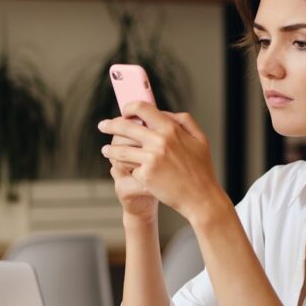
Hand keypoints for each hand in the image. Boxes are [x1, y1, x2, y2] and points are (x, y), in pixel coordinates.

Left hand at [99, 102, 223, 224]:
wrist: (201, 198)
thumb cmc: (202, 169)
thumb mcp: (200, 139)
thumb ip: (184, 121)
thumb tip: (164, 113)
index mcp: (171, 129)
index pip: (142, 108)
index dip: (129, 107)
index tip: (124, 110)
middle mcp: (159, 141)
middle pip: (124, 126)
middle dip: (110, 125)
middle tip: (102, 126)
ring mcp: (151, 159)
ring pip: (120, 150)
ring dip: (110, 149)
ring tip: (105, 151)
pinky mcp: (145, 175)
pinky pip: (130, 168)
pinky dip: (128, 169)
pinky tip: (125, 170)